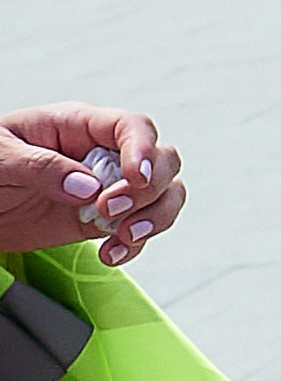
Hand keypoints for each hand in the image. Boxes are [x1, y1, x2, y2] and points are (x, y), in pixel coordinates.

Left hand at [0, 105, 183, 262]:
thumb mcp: (1, 157)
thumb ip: (42, 167)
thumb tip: (88, 187)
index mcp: (78, 126)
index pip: (132, 127)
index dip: (144, 150)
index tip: (136, 178)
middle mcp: (102, 154)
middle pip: (162, 162)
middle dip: (149, 190)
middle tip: (110, 211)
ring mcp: (108, 188)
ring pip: (164, 195)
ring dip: (154, 219)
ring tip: (122, 236)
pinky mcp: (104, 220)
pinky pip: (141, 230)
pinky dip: (135, 246)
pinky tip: (110, 253)